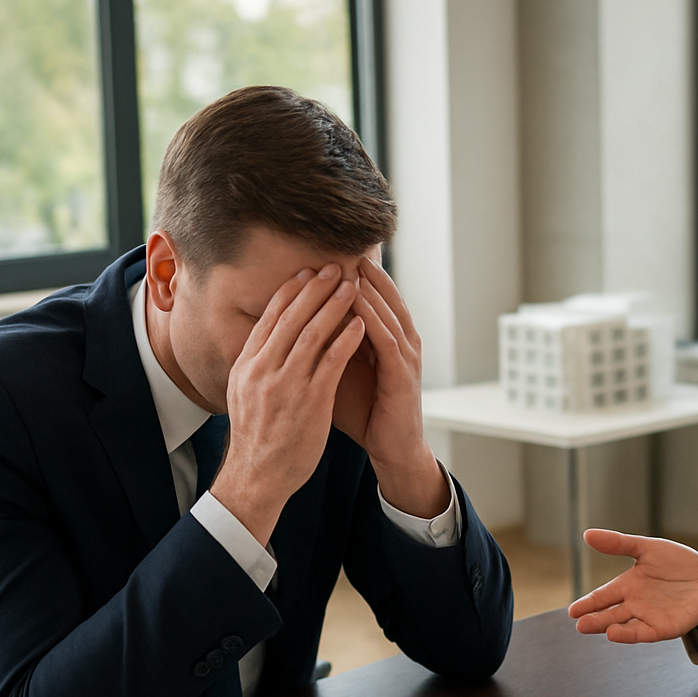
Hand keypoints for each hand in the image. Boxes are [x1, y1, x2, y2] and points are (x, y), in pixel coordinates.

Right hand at [210, 263, 365, 544]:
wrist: (257, 476)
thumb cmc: (256, 438)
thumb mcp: (242, 394)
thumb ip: (255, 366)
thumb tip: (262, 342)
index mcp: (247, 364)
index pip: (270, 318)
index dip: (290, 292)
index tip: (306, 273)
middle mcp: (263, 368)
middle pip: (291, 317)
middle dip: (315, 288)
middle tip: (334, 267)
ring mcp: (286, 383)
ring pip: (312, 333)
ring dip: (335, 305)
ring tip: (352, 286)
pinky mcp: (310, 400)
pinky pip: (331, 361)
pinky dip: (346, 338)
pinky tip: (360, 323)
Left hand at [333, 254, 446, 516]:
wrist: (391, 448)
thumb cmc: (365, 412)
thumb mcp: (339, 372)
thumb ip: (324, 347)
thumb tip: (290, 324)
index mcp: (387, 339)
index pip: (372, 297)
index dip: (351, 276)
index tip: (325, 256)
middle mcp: (402, 341)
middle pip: (384, 296)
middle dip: (364, 273)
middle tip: (338, 248)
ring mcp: (407, 357)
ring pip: (388, 312)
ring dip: (369, 290)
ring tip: (348, 267)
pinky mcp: (405, 375)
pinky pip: (388, 340)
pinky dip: (374, 320)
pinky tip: (357, 306)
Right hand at [567, 529, 697, 642]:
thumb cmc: (678, 564)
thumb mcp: (647, 548)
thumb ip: (619, 543)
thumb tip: (587, 534)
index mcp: (627, 585)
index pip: (602, 596)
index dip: (587, 603)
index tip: (572, 611)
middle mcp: (634, 604)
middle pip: (609, 613)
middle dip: (593, 618)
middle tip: (578, 623)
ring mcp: (649, 617)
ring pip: (623, 625)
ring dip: (607, 627)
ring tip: (589, 626)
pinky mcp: (665, 627)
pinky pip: (644, 632)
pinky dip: (629, 634)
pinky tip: (615, 634)